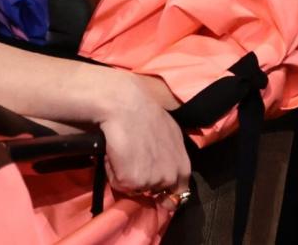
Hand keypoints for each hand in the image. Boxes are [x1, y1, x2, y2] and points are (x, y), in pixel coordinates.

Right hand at [96, 74, 190, 199]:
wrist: (126, 106)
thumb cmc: (146, 114)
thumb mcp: (171, 135)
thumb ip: (172, 155)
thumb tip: (164, 165)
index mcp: (183, 166)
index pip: (178, 192)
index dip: (165, 191)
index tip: (154, 186)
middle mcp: (171, 177)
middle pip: (156, 192)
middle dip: (144, 181)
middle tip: (133, 160)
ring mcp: (152, 181)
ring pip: (136, 188)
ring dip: (127, 175)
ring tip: (124, 152)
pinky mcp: (132, 181)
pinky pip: (119, 184)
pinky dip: (114, 172)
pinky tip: (115, 154)